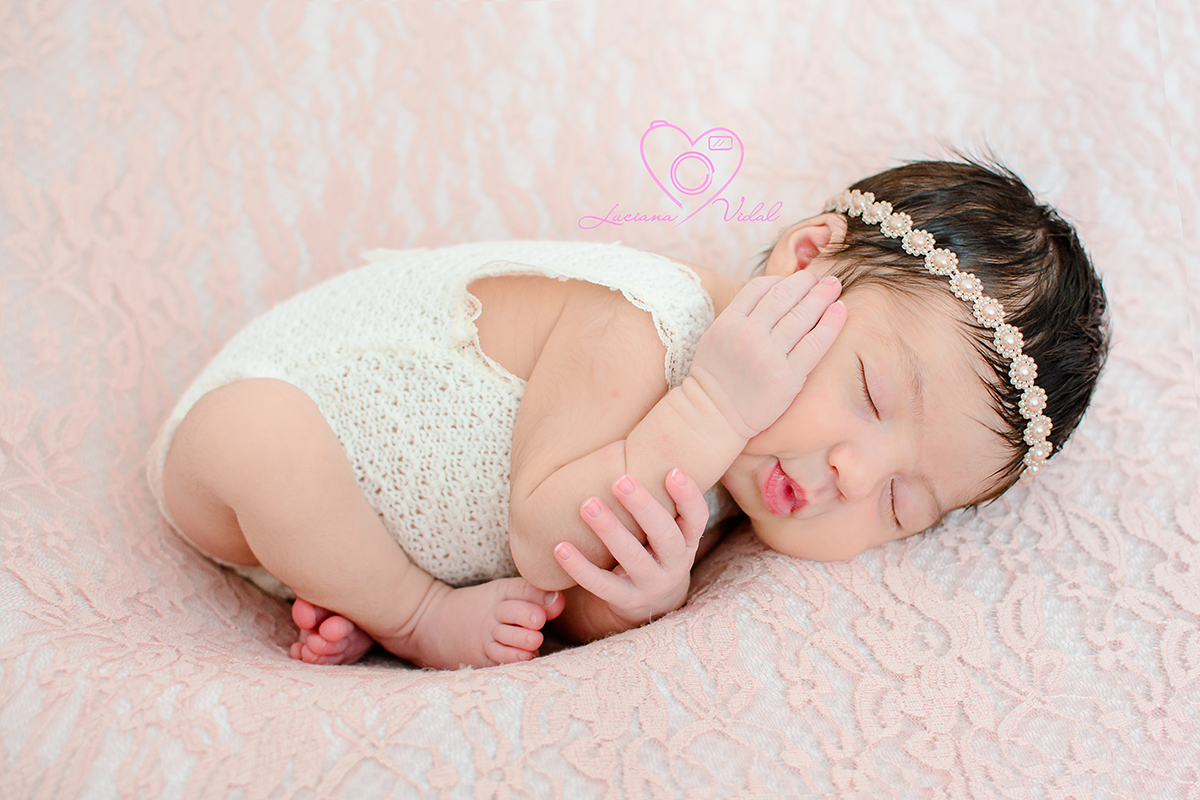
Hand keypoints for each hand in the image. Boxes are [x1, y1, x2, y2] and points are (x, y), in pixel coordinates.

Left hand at [553, 469, 708, 626]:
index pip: (697, 517)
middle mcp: (675, 563)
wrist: (653, 600)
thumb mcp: (670, 526)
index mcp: (688, 539)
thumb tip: (652, 437)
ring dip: (610, 530)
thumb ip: (663, 497)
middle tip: (620, 480)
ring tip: (587, 505)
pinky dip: (580, 567)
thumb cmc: (655, 545)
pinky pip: (601, 585)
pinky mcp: (625, 600)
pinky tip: (560, 547)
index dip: (688, 496)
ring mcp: (651, 584)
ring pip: (633, 558)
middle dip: (642, 506)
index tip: (672, 471)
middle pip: (664, 535)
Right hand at [688, 270, 844, 439]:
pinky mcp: (787, 376)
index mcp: (729, 322)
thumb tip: (769, 295)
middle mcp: (748, 334)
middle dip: (806, 282)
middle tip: (821, 278)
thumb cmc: (715, 378)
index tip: (795, 280)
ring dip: (822, 296)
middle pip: (784, 296)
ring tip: (833, 286)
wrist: (713, 415)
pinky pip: (815, 343)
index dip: (781, 279)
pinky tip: (840, 310)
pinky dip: (830, 323)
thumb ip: (739, 316)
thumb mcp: (716, 338)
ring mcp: (768, 355)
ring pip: (802, 315)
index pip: (759, 287)